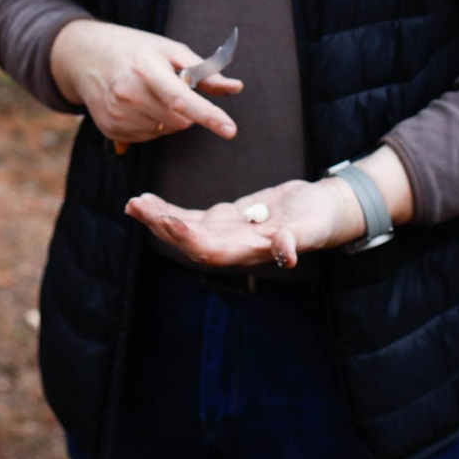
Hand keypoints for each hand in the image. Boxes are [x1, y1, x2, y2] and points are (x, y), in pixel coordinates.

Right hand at [50, 20, 241, 145]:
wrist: (85, 56)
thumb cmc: (134, 49)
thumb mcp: (168, 49)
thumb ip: (203, 70)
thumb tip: (236, 87)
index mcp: (146, 69)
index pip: (182, 99)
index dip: (208, 115)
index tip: (230, 130)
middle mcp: (129, 94)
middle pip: (179, 120)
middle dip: (186, 109)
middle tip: (169, 86)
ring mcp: (117, 115)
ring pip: (166, 130)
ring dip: (168, 117)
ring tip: (148, 93)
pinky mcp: (110, 129)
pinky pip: (149, 137)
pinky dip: (152, 124)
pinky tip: (137, 105)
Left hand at [126, 147, 413, 269]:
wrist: (324, 210)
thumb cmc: (321, 218)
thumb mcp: (312, 226)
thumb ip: (296, 240)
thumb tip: (288, 256)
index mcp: (250, 250)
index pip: (211, 249)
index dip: (188, 237)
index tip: (168, 220)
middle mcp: (232, 246)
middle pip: (189, 240)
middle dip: (162, 225)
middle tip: (136, 205)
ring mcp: (226, 233)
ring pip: (185, 228)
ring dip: (158, 217)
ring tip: (134, 203)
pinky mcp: (225, 219)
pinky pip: (191, 217)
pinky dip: (169, 210)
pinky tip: (147, 201)